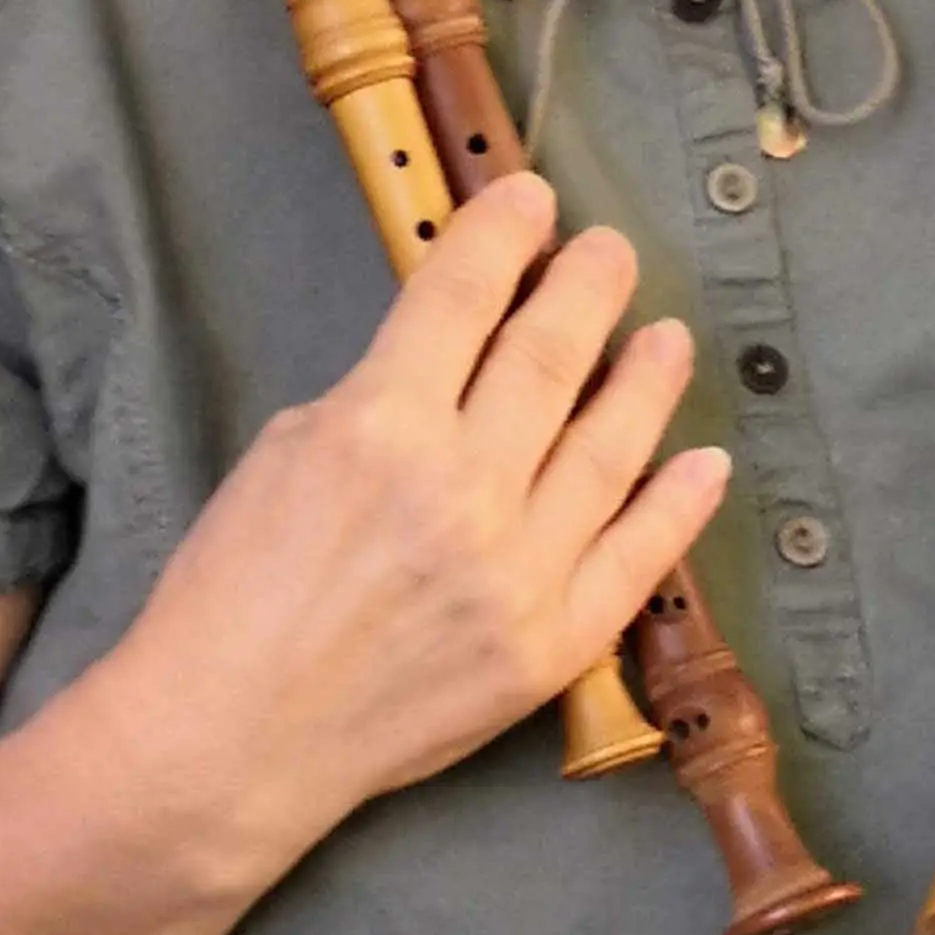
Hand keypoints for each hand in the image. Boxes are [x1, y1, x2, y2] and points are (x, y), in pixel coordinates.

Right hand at [80, 173, 728, 896]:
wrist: (231, 738)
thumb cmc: (234, 591)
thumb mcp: (288, 450)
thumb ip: (384, 395)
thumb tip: (460, 353)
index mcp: (380, 425)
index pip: (463, 294)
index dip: (505, 232)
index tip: (533, 196)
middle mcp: (462, 488)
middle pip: (552, 356)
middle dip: (589, 286)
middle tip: (611, 251)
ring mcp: (518, 571)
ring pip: (612, 447)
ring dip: (650, 380)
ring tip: (668, 337)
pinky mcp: (550, 646)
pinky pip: (639, 561)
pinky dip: (679, 505)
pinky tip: (703, 461)